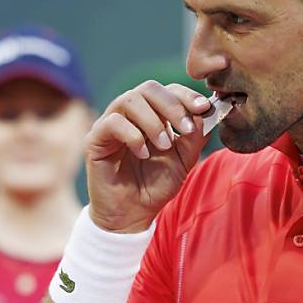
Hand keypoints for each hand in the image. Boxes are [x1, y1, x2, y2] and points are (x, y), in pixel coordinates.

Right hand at [85, 81, 211, 232]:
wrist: (133, 214)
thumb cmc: (156, 185)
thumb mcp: (184, 160)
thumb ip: (195, 136)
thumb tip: (206, 113)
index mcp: (152, 115)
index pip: (167, 91)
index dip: (186, 95)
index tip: (204, 108)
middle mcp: (130, 114)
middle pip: (149, 88)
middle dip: (172, 105)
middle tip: (186, 127)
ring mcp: (111, 124)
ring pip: (130, 100)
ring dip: (154, 122)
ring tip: (164, 146)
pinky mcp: (95, 139)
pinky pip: (112, 123)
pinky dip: (132, 135)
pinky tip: (142, 154)